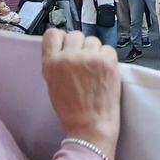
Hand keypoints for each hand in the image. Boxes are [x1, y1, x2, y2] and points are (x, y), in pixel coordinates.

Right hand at [41, 30, 120, 159]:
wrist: (91, 125)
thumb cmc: (70, 109)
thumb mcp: (52, 83)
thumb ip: (55, 62)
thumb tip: (63, 46)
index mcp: (51, 63)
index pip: (52, 34)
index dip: (61, 39)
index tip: (66, 47)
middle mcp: (69, 57)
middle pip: (75, 34)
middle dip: (79, 46)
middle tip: (83, 62)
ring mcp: (90, 57)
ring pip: (92, 40)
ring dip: (94, 51)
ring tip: (94, 68)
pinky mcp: (108, 61)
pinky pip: (108, 48)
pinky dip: (107, 57)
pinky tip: (104, 71)